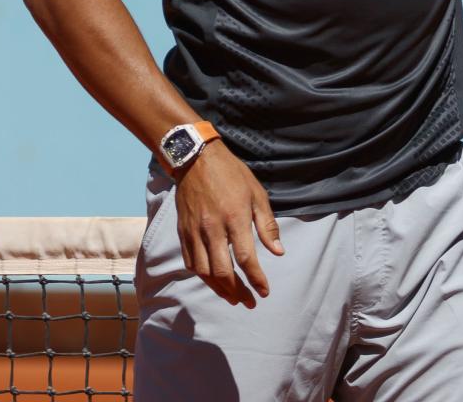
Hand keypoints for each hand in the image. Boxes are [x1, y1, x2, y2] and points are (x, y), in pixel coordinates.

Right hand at [171, 141, 285, 307]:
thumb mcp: (257, 195)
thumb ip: (267, 225)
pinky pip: (190, 261)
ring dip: (218, 289)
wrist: (196, 160)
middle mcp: (212, 228)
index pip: (245, 258)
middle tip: (249, 303)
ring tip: (232, 298)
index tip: (264, 292)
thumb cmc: (232, 175)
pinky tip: (212, 280)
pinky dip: (202, 275)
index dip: (256, 279)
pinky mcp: (183, 232)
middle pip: (222, 271)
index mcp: (235, 218)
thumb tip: (279, 252)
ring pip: (204, 271)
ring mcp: (195, 231)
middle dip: (237, 292)